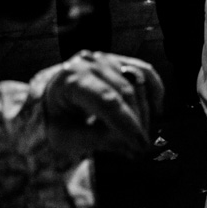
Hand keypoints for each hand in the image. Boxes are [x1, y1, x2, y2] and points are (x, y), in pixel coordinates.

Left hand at [43, 50, 163, 157]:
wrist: (51, 98)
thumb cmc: (57, 120)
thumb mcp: (66, 137)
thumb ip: (96, 139)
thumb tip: (129, 143)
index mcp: (71, 80)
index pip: (107, 101)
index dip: (126, 124)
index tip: (140, 144)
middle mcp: (91, 63)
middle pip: (125, 93)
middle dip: (136, 122)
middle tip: (141, 147)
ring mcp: (108, 59)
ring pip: (138, 84)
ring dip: (145, 112)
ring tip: (142, 135)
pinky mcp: (122, 60)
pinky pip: (147, 74)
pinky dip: (154, 92)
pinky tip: (155, 112)